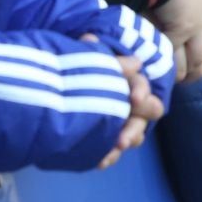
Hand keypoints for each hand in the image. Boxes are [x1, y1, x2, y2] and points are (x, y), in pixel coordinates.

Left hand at [82, 37, 167, 166]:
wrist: (54, 91)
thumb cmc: (77, 70)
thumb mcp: (84, 58)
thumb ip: (89, 52)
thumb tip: (91, 40)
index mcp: (127, 79)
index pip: (141, 84)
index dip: (140, 90)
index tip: (134, 98)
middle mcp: (130, 100)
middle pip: (147, 112)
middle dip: (137, 123)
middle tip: (124, 137)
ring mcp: (121, 120)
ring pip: (134, 133)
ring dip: (126, 140)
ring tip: (114, 148)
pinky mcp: (108, 136)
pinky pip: (114, 150)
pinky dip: (109, 155)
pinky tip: (100, 161)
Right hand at [151, 0, 201, 83]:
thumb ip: (195, 7)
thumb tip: (181, 22)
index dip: (200, 58)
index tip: (188, 64)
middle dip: (192, 73)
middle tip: (177, 79)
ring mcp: (197, 30)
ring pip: (192, 65)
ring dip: (179, 74)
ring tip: (165, 78)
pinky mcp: (179, 31)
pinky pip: (172, 57)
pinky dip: (164, 64)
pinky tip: (154, 67)